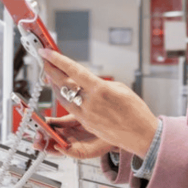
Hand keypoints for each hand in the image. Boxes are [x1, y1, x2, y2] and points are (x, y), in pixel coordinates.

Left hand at [39, 48, 159, 156]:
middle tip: (45, 60)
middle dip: (51, 70)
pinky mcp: (86, 124)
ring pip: (62, 97)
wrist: (142, 135)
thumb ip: (99, 84)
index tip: (47, 52)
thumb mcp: (120, 88)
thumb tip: (85, 81)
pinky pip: (69, 109)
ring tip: (50, 74)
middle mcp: (90, 103)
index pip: (73, 70)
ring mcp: (87, 115)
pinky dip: (63, 98)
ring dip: (54, 84)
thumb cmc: (136, 111)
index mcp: (100, 90)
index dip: (57, 60)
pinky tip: (61, 92)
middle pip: (63, 83)